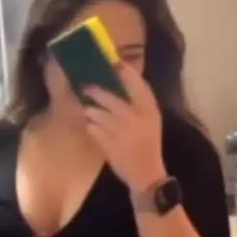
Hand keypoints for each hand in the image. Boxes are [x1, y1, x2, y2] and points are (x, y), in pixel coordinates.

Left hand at [83, 63, 166, 192]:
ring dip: (90, 110)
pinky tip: (91, 126)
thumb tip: (119, 80)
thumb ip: (138, 103)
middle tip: (86, 87)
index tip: (114, 62)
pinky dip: (90, 127)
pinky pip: (94, 129)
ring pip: (98, 114)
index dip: (126, 73)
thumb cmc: (147, 143)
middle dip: (96, 92)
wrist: (147, 174)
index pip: (139, 86)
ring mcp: (123, 133)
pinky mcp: (111, 146)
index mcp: (150, 112)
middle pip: (111, 99)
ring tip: (87, 109)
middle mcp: (138, 120)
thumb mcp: (150, 121)